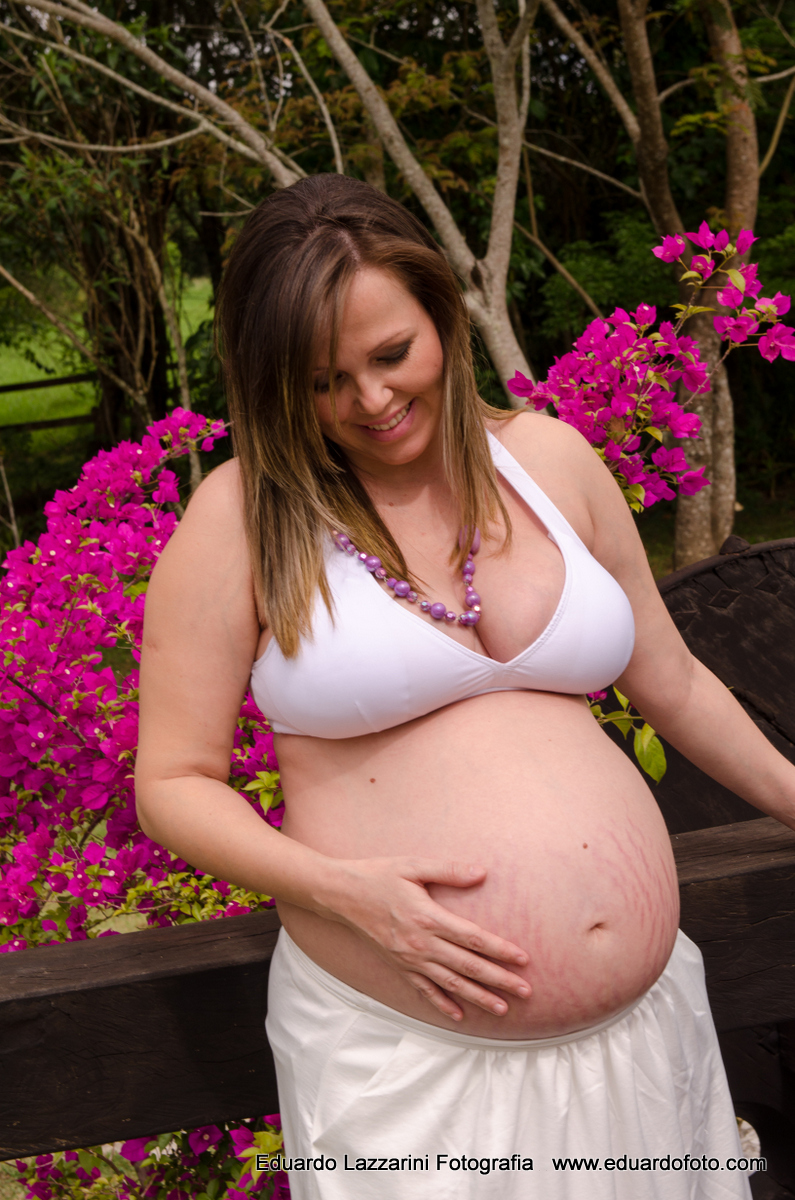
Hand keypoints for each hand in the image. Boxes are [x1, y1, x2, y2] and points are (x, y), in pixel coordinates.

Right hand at [318, 856, 530, 1021]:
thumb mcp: (413, 865)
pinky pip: (424, 990)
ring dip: (479, 997)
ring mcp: (409, 959)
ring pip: (451, 984)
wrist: (340, 895)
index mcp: (428, 917)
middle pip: (468, 967)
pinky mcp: (399, 966)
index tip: (523, 960)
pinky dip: (443, 1004)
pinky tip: (460, 1016)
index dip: (500, 950)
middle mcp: (421, 944)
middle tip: (526, 992)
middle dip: (499, 980)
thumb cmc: (378, 875)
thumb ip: (449, 869)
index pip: (473, 939)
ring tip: (503, 1009)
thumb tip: (482, 872)